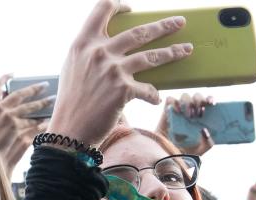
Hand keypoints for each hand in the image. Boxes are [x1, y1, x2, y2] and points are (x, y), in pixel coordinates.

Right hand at [0, 75, 51, 171]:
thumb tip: (11, 102)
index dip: (5, 78)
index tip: (13, 74)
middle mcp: (3, 112)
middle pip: (22, 94)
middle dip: (35, 88)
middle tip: (45, 85)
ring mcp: (14, 124)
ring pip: (33, 111)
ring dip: (44, 106)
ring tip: (53, 102)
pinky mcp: (23, 135)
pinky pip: (38, 127)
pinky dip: (45, 123)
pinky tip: (50, 120)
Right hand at [48, 0, 191, 145]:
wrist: (69, 131)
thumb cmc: (70, 102)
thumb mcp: (72, 68)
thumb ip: (89, 53)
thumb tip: (110, 45)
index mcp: (83, 43)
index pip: (103, 8)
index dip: (118, 4)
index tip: (130, 9)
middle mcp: (99, 52)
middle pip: (140, 31)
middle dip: (164, 26)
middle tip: (179, 22)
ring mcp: (112, 70)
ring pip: (152, 55)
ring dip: (173, 52)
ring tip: (186, 49)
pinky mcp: (123, 90)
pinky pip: (147, 89)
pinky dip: (153, 95)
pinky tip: (155, 98)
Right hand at [156, 93, 214, 154]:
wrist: (167, 157)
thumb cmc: (185, 152)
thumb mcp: (202, 149)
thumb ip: (208, 142)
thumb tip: (204, 130)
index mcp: (201, 116)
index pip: (207, 101)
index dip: (209, 99)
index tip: (212, 104)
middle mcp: (191, 111)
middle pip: (196, 96)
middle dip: (199, 101)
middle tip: (198, 114)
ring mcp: (178, 111)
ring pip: (184, 96)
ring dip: (188, 102)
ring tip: (188, 115)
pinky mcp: (166, 112)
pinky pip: (170, 100)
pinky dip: (174, 103)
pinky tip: (178, 112)